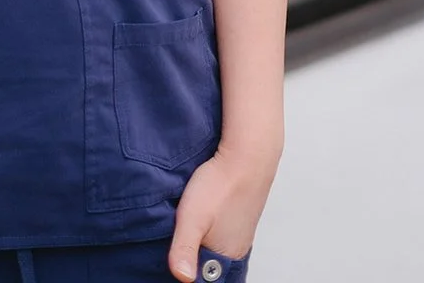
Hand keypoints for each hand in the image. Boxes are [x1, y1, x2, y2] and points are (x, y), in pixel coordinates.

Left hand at [167, 146, 271, 282]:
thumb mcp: (192, 218)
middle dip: (194, 254)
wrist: (246, 153)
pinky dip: (210, 224)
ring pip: (216, 242)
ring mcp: (240, 228)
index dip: (189, 268)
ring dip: (202, 238)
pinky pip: (222, 226)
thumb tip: (181, 277)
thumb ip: (184, 249)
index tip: (177, 254)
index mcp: (227, 255)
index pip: (204, 276)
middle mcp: (237, 246)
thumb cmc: (220, 185)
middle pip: (210, 261)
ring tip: (189, 226)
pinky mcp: (239, 211)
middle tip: (178, 239)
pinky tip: (202, 212)